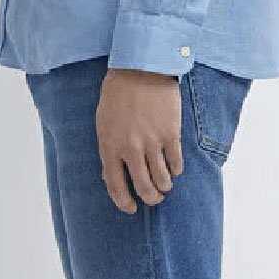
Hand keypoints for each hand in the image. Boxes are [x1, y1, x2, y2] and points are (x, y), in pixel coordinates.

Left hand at [96, 68, 184, 213]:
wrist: (140, 69)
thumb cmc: (117, 95)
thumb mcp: (103, 123)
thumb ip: (108, 149)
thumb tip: (112, 175)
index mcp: (110, 146)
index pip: (115, 186)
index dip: (124, 202)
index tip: (131, 208)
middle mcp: (131, 149)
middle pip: (143, 186)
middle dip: (150, 198)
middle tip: (154, 199)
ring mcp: (152, 142)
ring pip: (162, 179)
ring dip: (164, 187)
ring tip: (165, 187)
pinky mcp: (171, 134)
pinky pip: (176, 162)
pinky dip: (176, 170)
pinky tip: (175, 170)